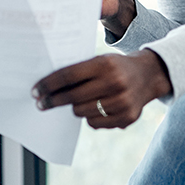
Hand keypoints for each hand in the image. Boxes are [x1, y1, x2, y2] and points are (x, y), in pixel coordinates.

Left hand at [33, 49, 170, 128]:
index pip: (68, 76)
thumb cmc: (115, 67)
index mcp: (105, 64)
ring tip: (79, 101)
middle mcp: (114, 83)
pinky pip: (94, 124)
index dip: (49, 85)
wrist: (149, 75)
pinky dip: (91, 117)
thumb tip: (48, 89)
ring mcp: (122, 102)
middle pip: (73, 97)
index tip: (35, 91)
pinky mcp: (127, 117)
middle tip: (41, 104)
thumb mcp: (100, 60)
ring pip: (81, 112)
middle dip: (53, 101)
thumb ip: (78, 72)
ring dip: (75, 108)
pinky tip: (97, 108)